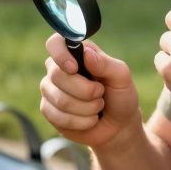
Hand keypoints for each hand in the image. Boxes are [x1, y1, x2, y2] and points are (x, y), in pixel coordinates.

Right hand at [40, 33, 140, 147]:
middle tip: (100, 93)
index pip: (55, 43)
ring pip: (60, 99)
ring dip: (87, 108)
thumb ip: (106, 64)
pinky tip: (89, 120)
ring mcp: (50, 90)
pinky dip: (80, 122)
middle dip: (85, 90)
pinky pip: (57, 117)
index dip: (61, 55)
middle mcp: (58, 69)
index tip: (74, 68)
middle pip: (57, 75)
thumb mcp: (121, 77)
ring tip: (97, 107)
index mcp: (76, 54)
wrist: (118, 126)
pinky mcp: (48, 110)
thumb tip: (86, 53)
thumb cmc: (120, 96)